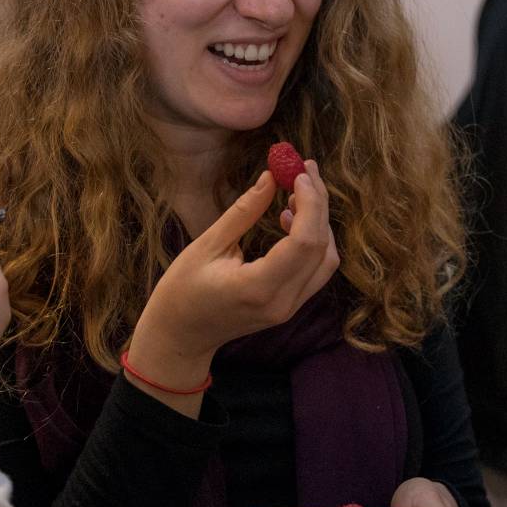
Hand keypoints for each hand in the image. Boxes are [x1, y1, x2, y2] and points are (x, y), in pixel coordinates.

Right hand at [131, 160, 340, 375]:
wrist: (180, 336)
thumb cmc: (182, 291)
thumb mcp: (207, 245)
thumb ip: (244, 212)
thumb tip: (272, 177)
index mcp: (258, 287)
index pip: (304, 241)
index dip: (310, 202)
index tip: (300, 172)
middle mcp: (282, 302)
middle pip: (322, 246)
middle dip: (318, 203)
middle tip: (304, 169)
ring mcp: (290, 308)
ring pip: (326, 259)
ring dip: (319, 221)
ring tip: (295, 191)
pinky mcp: (290, 307)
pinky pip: (316, 270)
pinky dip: (313, 240)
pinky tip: (289, 219)